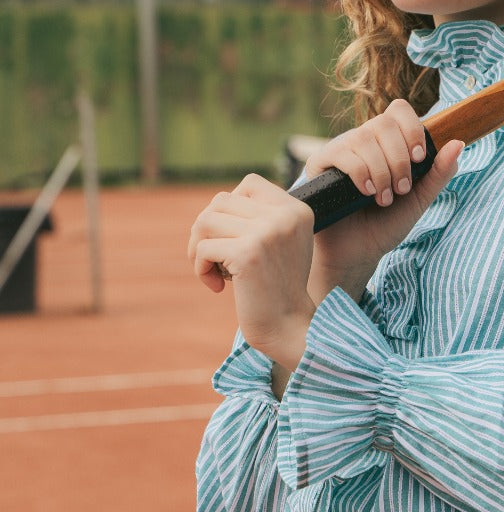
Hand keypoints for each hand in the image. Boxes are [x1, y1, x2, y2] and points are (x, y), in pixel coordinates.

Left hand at [188, 174, 315, 370]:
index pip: (249, 184)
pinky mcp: (248, 253)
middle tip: (214, 258)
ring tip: (213, 270)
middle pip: (221, 201)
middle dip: (208, 230)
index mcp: (297, 210)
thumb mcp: (280, 243)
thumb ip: (260, 218)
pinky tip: (216, 287)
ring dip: (199, 247)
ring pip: (206, 221)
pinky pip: (203, 248)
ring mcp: (267, 232)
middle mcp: (285, 216)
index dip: (230, 208)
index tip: (233, 237)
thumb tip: (216, 204)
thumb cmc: (279, 288)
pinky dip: (200, 268)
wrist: (288, 327)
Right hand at [301, 100, 463, 300]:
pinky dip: (361, 173)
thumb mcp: (419, 198)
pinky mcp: (320, 163)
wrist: (358, 253)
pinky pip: (343, 153)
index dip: (412, 129)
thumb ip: (439, 173)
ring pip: (365, 138)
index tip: (419, 158)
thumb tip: (459, 143)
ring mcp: (341, 149)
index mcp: (388, 143)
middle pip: (384, 123)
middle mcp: (364, 140)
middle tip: (401, 189)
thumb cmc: (386, 224)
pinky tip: (366, 194)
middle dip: (399, 159)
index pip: (399, 110)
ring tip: (384, 198)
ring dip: (382, 171)